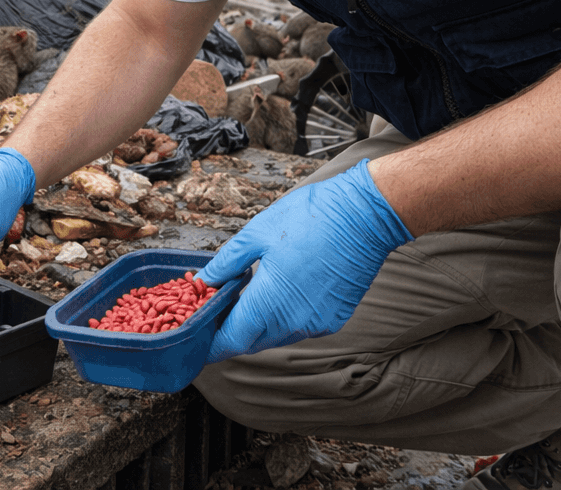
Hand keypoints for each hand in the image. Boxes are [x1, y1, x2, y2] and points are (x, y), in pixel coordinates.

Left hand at [198, 158, 410, 364]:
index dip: (210, 343)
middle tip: (217, 309)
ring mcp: (316, 324)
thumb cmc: (311, 219)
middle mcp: (293, 323)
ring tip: (246, 296)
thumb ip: (225, 264)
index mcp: (268, 304)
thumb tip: (203, 281)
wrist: (365, 216)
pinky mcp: (334, 319)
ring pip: (276, 336)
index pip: (230, 341)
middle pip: (251, 341)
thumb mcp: (255, 234)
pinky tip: (279, 292)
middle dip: (231, 331)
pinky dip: (283, 317)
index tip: (196, 338)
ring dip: (258, 324)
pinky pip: (299, 327)